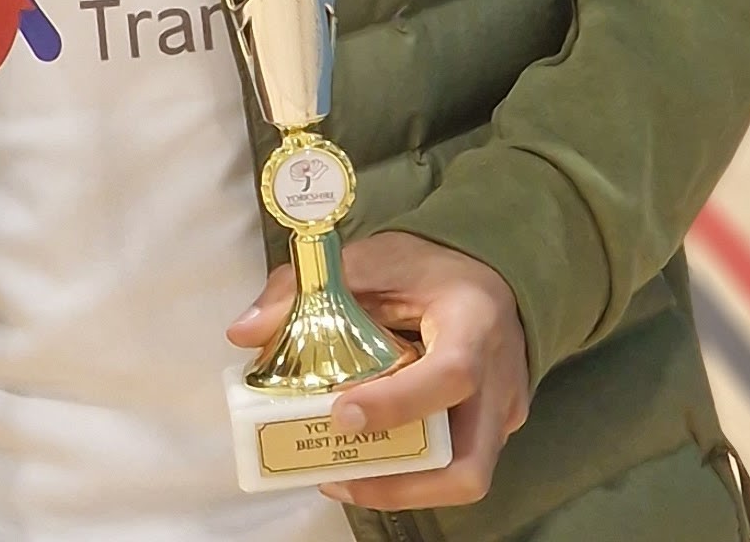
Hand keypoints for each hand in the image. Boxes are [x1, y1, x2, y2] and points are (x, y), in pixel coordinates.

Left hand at [229, 232, 530, 510]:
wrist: (489, 274)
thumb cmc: (428, 267)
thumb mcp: (370, 260)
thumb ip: (307, 289)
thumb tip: (243, 333)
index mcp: (475, 322)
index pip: (450, 375)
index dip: (396, 405)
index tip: (341, 416)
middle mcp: (501, 379)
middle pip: (470, 463)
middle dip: (401, 484)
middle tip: (337, 475)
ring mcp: (506, 412)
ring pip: (465, 479)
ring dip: (402, 489)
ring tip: (340, 478)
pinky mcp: (500, 431)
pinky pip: (459, 466)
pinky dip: (413, 475)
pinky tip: (367, 463)